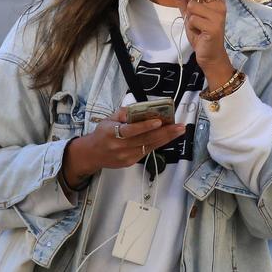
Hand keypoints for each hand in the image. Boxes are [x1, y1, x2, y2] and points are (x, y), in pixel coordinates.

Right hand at [61, 108, 185, 189]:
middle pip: (145, 139)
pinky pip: (147, 151)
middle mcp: (120, 146)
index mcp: (112, 133)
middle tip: (179, 126)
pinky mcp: (130, 162)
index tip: (159, 121)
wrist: (92, 154)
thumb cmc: (102, 133)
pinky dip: (158, 143)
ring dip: (166, 138)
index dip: (145, 126)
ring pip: (149, 146)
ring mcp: (126, 156)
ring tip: (178, 131)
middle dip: (165, 132)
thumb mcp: (108, 119)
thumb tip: (141, 109)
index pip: (131, 130)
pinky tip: (167, 137)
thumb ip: (124, 113)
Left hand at [166, 0, 234, 86]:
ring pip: (192, 5)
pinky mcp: (214, 26)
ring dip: (188, 16)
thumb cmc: (201, 33)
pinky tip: (198, 32)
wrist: (210, 54)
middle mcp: (219, 4)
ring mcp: (218, 15)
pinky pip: (193, 19)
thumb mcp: (189, 14)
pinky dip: (191, 25)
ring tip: (194, 24)